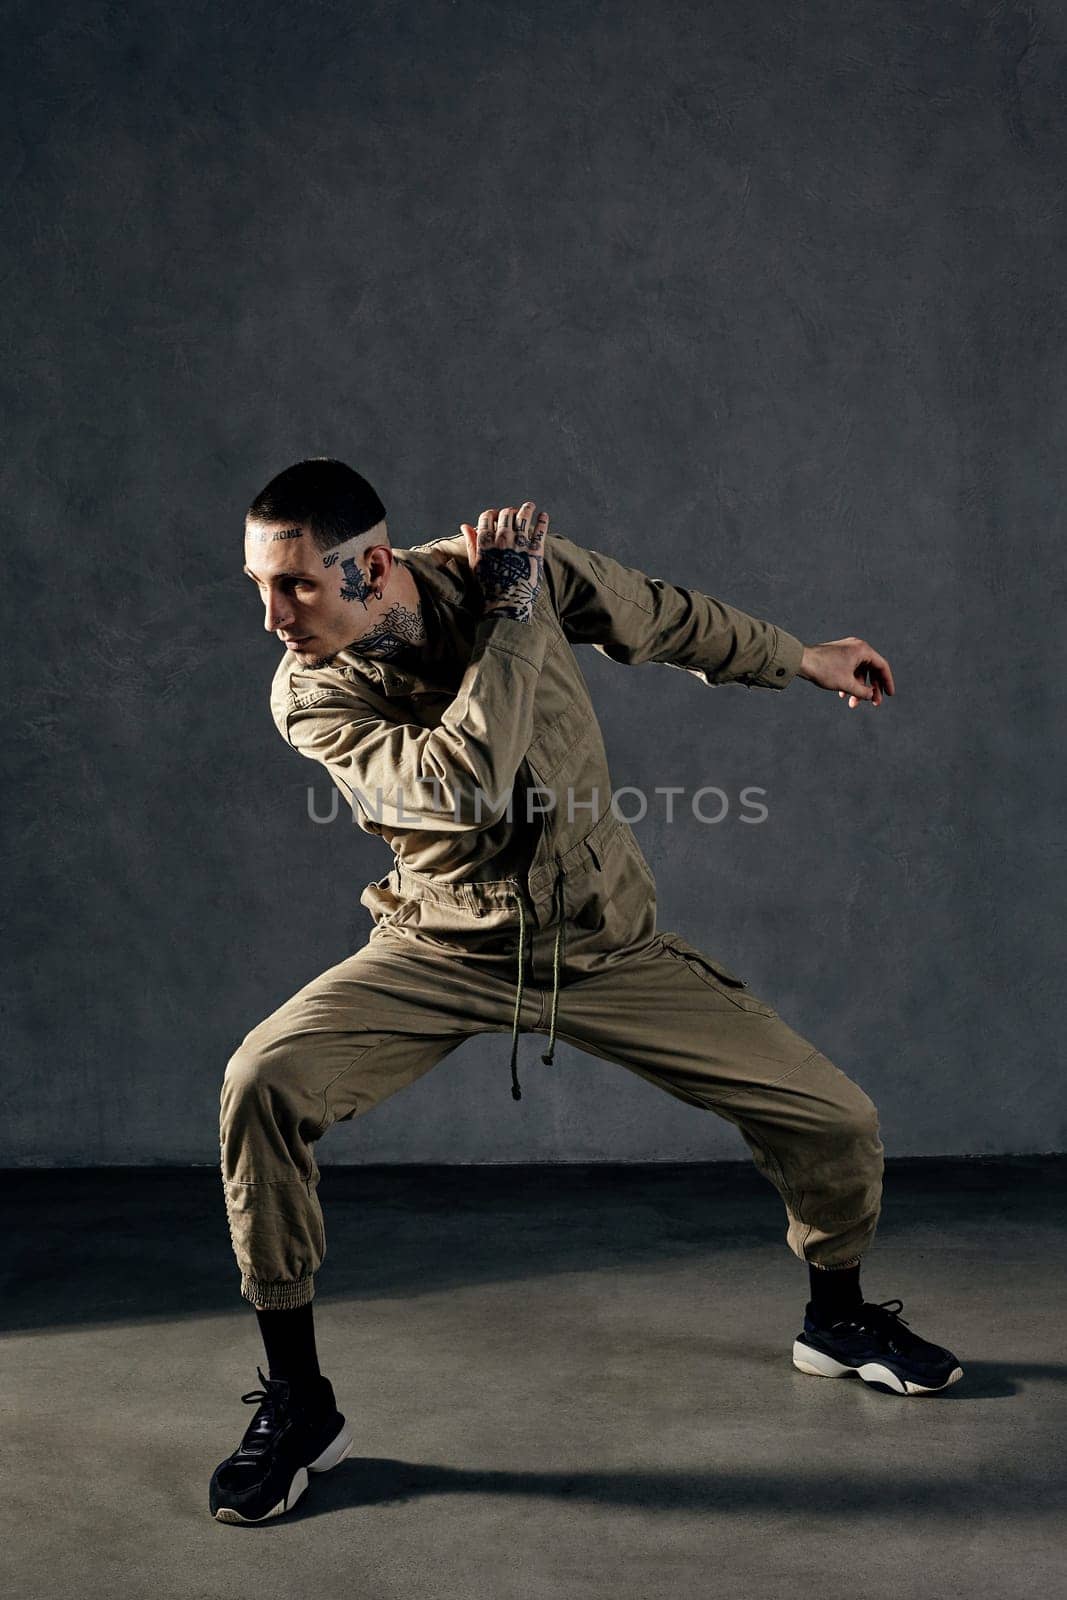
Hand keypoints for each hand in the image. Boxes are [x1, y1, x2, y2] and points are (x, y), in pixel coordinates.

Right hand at [459, 502, 548, 622]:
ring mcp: (519, 543)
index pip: (487, 516)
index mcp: (485, 541)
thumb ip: (471, 543)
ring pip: (523, 516)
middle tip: (512, 512)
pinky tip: (544, 515)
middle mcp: (502, 539)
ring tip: (530, 506)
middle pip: (505, 514)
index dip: (491, 514)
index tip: (495, 515)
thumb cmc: (489, 585)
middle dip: (508, 511)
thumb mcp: (475, 564)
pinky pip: (540, 529)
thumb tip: (465, 526)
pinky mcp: (535, 550)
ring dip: (527, 508)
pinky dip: (543, 520)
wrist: (507, 603)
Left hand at [798, 638, 895, 707]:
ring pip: (859, 672)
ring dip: (858, 688)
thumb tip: (871, 695)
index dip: (887, 682)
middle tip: (875, 703)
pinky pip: (849, 669)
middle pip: (871, 670)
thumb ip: (863, 691)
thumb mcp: (846, 684)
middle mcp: (856, 647)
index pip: (882, 666)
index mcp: (863, 650)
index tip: (889, 695)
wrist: (800, 661)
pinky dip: (849, 682)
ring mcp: (847, 650)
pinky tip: (842, 695)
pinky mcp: (838, 655)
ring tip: (853, 703)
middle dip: (872, 689)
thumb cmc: (824, 670)